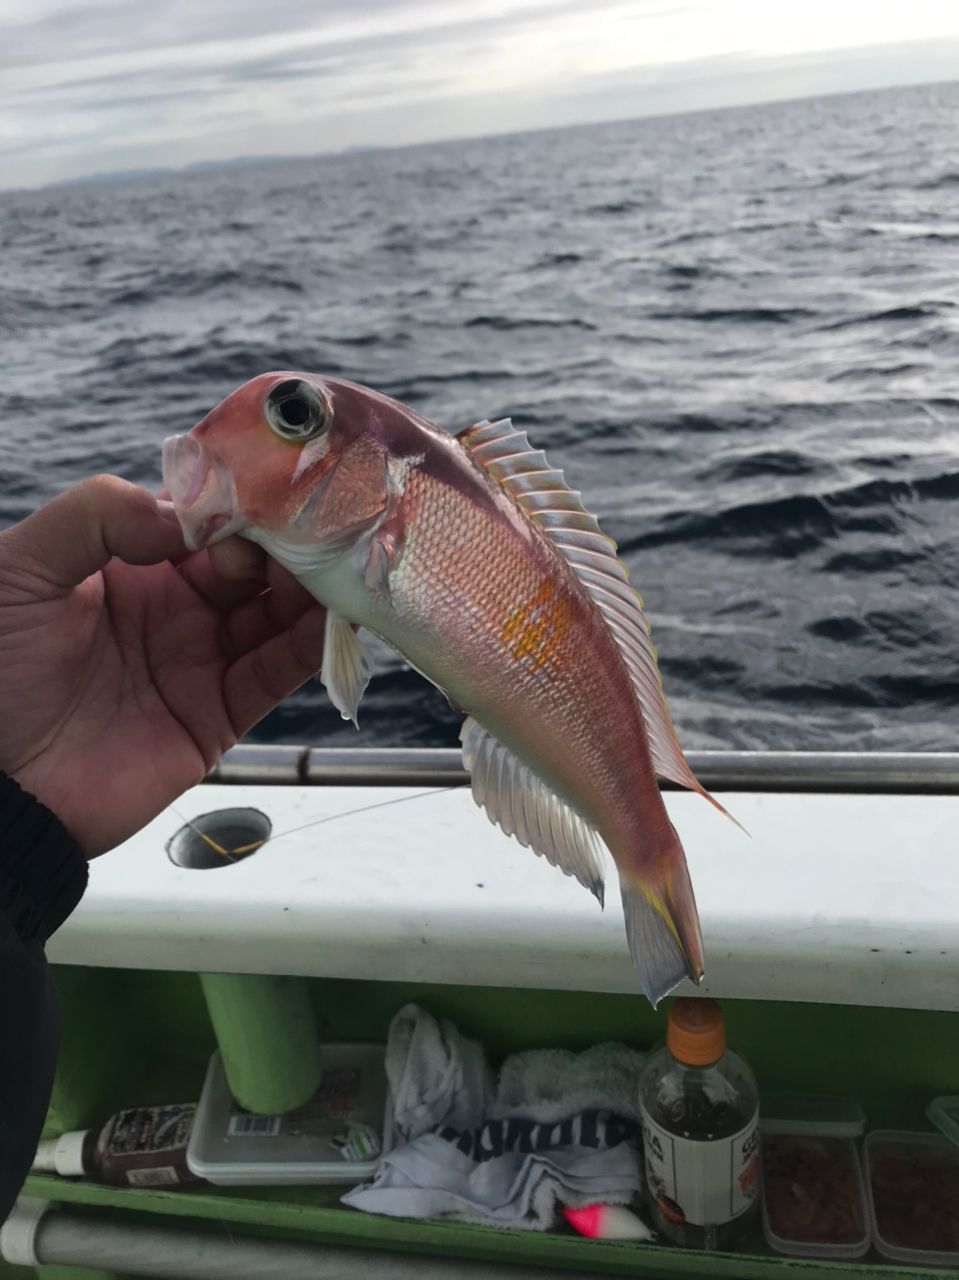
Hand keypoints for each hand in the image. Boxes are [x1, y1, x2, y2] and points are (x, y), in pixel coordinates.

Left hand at [0, 475, 326, 855]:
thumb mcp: (21, 568)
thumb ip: (96, 516)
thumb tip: (186, 516)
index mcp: (133, 564)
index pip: (209, 521)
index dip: (243, 504)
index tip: (281, 487)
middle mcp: (176, 607)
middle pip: (255, 565)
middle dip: (291, 543)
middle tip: (322, 529)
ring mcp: (200, 660)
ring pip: (277, 615)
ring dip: (311, 590)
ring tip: (340, 567)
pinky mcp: (218, 716)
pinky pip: (275, 674)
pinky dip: (309, 646)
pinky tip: (330, 619)